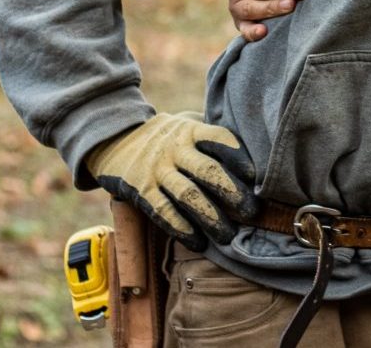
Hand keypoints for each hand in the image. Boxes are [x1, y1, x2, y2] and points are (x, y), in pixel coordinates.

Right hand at [85, 112, 257, 250]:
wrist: (114, 140)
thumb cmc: (166, 138)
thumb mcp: (187, 126)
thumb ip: (212, 139)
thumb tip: (255, 162)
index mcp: (191, 130)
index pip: (219, 139)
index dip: (239, 158)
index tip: (256, 178)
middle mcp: (174, 148)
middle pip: (207, 170)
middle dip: (231, 192)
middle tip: (251, 213)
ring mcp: (156, 169)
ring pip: (187, 194)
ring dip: (210, 217)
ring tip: (228, 236)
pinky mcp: (140, 190)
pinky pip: (162, 211)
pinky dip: (181, 228)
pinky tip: (198, 243)